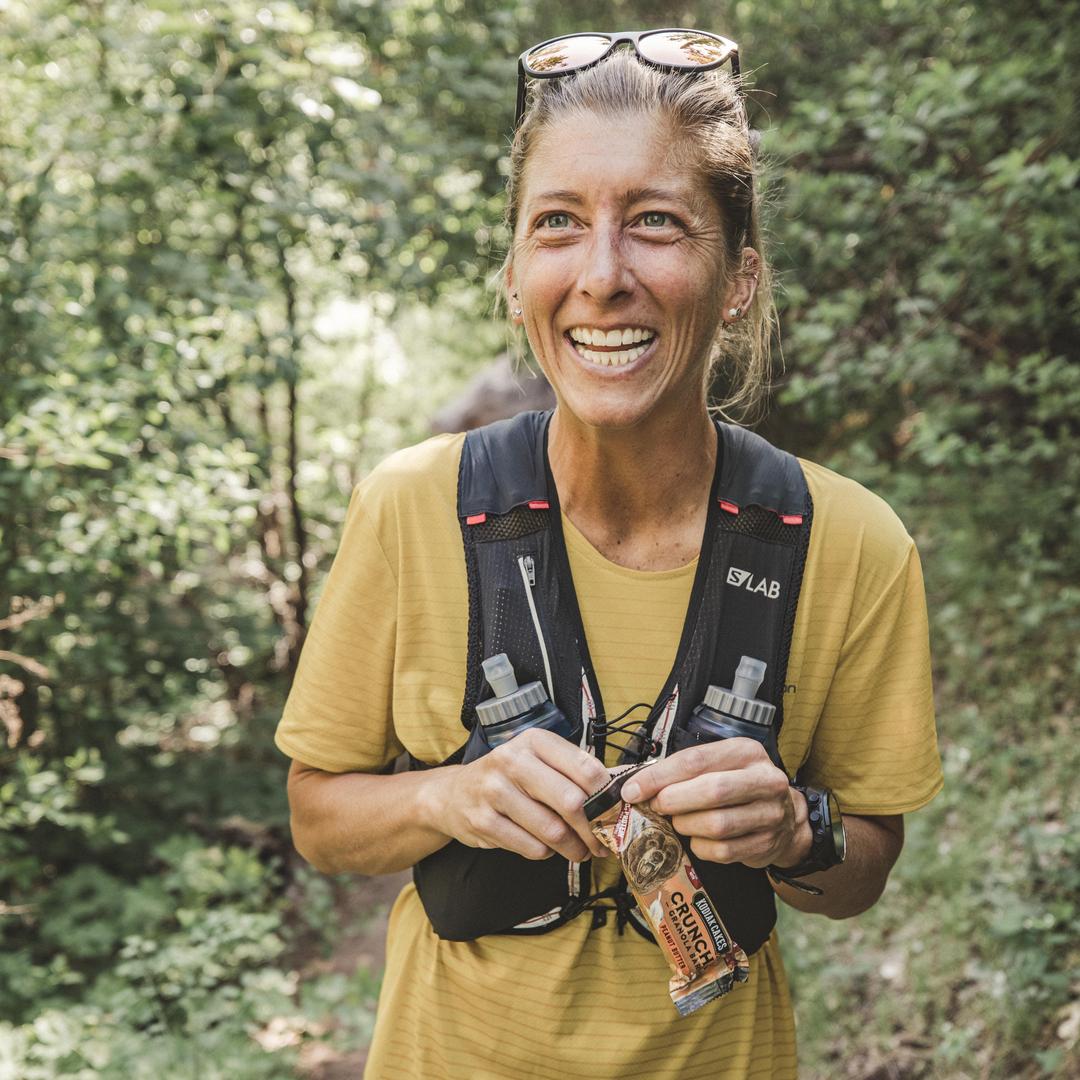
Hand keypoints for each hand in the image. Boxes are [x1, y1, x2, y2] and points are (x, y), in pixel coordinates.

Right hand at [432, 728, 611, 862]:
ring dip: (574, 847)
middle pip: (572, 801)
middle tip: (603, 841)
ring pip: (553, 830)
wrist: (454, 794)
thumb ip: (574, 772)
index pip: (585, 767)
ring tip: (580, 850)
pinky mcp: (484, 821)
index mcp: (534, 741)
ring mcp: (495, 791)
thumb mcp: (538, 761)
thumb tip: (620, 791)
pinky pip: (532, 848)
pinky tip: (546, 847)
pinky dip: (546, 853)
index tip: (617, 813)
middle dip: (594, 828)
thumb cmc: (509, 778)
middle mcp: (512, 761)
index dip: (608, 795)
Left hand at [619, 738, 809, 868]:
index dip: (659, 776)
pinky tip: (697, 839)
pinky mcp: (766, 844)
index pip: (696, 760)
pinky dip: (701, 847)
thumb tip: (636, 784)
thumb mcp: (718, 765)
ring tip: (678, 822)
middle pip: (711, 790)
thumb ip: (683, 770)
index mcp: (746, 752)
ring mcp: (770, 814)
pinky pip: (722, 851)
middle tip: (657, 806)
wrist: (785, 816)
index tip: (633, 789)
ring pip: (716, 824)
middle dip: (674, 800)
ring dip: (687, 825)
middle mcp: (764, 779)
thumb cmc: (739, 785)